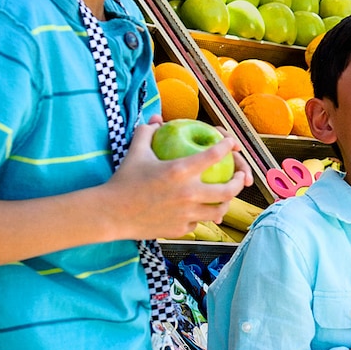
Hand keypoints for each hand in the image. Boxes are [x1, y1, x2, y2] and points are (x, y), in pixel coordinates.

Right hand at [100, 120, 251, 239]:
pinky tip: (200, 210)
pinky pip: (199, 222)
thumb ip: (148, 131)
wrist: (110, 214)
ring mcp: (186, 214)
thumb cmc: (123, 180)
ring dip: (225, 202)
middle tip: (240, 175)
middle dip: (239, 180)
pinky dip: (202, 215)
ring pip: (219, 210)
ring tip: (225, 195)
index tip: (231, 143)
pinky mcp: (180, 230)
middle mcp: (188, 193)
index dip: (228, 145)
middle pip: (229, 189)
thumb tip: (158, 119)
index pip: (215, 154)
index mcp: (180, 170)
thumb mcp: (136, 151)